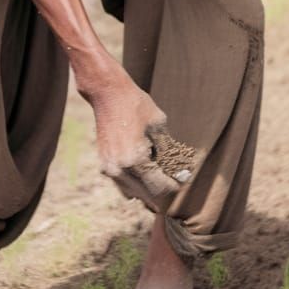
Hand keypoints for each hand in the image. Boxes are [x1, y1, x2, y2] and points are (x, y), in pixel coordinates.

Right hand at [87, 75, 190, 210]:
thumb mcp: (159, 126)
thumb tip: (181, 173)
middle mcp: (120, 170)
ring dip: (148, 187)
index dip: (175, 184)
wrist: (107, 93)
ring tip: (160, 171)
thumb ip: (170, 153)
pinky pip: (123, 185)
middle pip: (148, 195)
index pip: (161, 188)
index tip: (184, 176)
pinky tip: (145, 169)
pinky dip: (136, 182)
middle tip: (174, 174)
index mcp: (135, 161)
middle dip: (163, 187)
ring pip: (134, 193)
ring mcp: (109, 169)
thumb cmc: (136, 105)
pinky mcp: (104, 164)